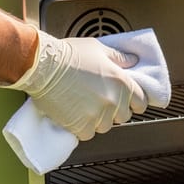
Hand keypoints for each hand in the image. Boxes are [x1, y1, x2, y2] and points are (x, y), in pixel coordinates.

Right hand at [1, 30, 147, 140]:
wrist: (42, 65)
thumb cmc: (68, 55)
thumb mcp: (99, 49)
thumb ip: (119, 57)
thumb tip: (133, 61)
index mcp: (122, 82)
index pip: (141, 103)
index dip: (134, 102)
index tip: (127, 101)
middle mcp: (113, 100)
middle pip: (123, 117)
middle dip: (114, 111)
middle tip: (99, 101)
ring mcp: (98, 115)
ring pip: (105, 126)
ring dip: (98, 120)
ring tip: (84, 106)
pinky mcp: (81, 126)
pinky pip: (88, 134)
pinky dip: (82, 128)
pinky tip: (75, 115)